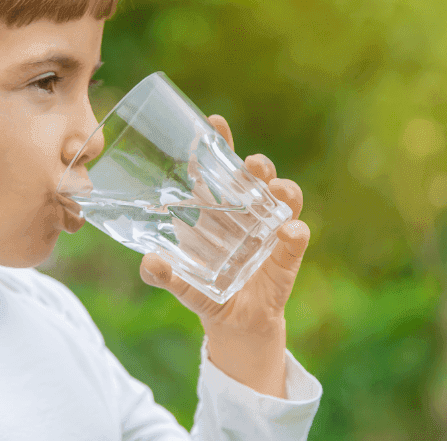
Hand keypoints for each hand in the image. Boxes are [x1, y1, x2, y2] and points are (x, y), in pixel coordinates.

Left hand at [138, 114, 310, 338]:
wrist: (233, 324)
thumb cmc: (203, 288)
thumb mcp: (179, 281)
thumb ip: (161, 275)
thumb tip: (149, 262)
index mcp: (217, 208)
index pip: (218, 168)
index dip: (218, 143)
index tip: (214, 122)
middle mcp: (247, 211)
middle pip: (257, 175)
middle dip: (257, 164)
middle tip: (251, 164)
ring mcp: (271, 229)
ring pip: (286, 197)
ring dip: (282, 187)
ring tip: (275, 189)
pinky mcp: (287, 253)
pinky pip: (298, 236)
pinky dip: (295, 231)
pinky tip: (287, 231)